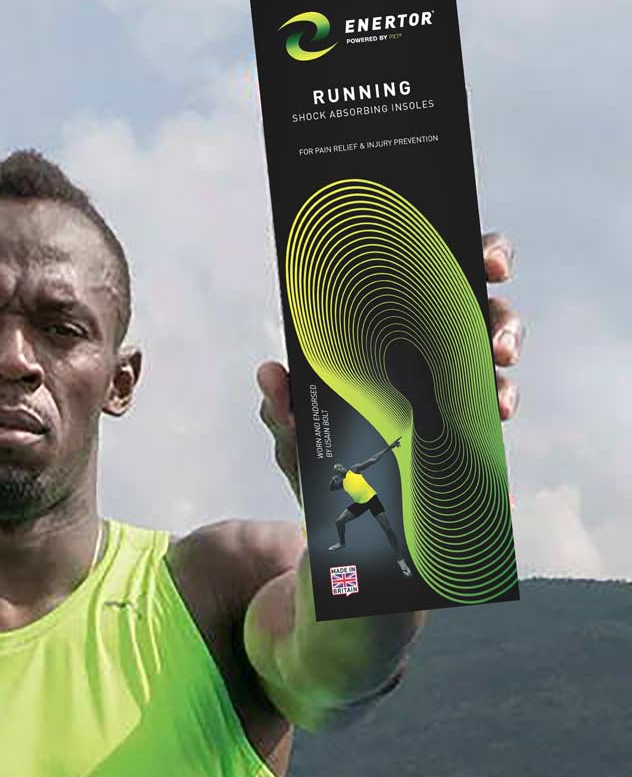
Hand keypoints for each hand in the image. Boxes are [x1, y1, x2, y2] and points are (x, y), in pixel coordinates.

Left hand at [256, 231, 522, 504]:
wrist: (330, 519)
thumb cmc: (315, 457)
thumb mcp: (292, 431)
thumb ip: (281, 406)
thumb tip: (271, 374)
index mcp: (391, 331)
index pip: (440, 275)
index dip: (475, 257)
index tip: (491, 268)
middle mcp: (430, 349)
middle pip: (486, 314)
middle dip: (503, 321)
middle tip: (497, 345)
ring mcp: (452, 388)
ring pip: (497, 361)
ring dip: (506, 372)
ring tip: (499, 396)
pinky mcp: (465, 429)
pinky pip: (494, 414)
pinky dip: (501, 410)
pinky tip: (497, 420)